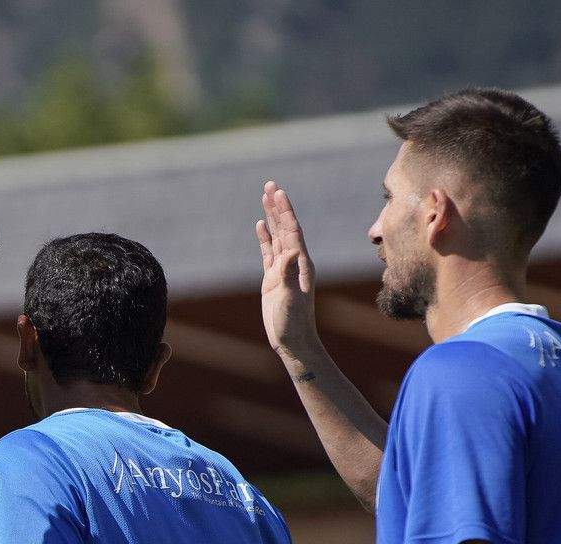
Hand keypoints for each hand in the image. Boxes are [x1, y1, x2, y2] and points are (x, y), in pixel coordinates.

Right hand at [257, 181, 321, 366]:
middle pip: (285, 228)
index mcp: (300, 264)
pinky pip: (268, 252)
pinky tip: (260, 225)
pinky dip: (265, 237)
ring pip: (277, 236)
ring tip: (266, 196)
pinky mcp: (273, 279)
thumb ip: (289, 275)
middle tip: (270, 184)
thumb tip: (288, 252)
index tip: (278, 193)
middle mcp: (294, 262)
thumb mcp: (291, 300)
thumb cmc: (293, 323)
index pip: (292, 232)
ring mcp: (283, 270)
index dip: (285, 212)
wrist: (293, 341)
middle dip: (278, 207)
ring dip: (272, 217)